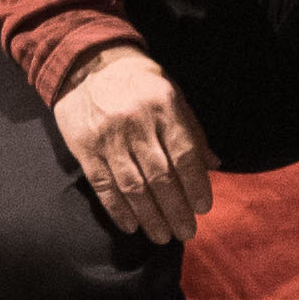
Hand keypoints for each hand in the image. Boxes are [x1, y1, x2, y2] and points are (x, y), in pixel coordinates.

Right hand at [51, 46, 214, 247]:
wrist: (88, 63)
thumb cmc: (139, 82)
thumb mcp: (172, 94)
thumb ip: (192, 129)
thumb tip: (214, 165)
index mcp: (163, 107)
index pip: (184, 154)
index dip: (196, 185)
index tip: (203, 208)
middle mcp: (136, 123)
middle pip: (160, 176)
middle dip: (176, 210)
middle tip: (186, 232)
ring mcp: (108, 137)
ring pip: (132, 186)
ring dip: (150, 217)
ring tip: (163, 236)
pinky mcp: (85, 148)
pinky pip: (103, 185)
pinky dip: (118, 210)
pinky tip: (132, 226)